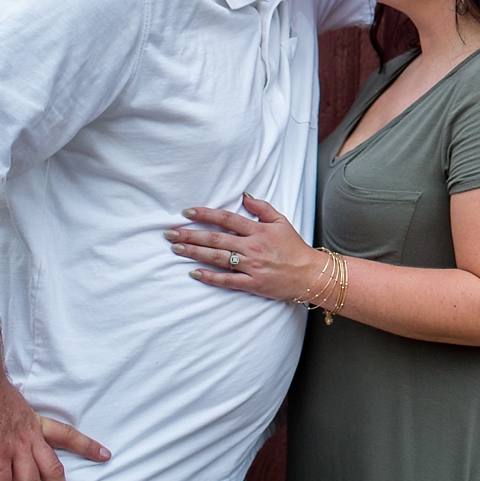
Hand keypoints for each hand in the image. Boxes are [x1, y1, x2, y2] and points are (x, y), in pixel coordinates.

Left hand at [170, 192, 321, 303]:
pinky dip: (210, 277)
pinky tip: (194, 273)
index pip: (227, 219)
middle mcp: (252, 246)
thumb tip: (244, 196)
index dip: (205, 214)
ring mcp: (252, 266)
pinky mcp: (253, 283)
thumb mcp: (281, 222)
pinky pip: (227, 280)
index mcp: (258, 230)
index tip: (187, 212)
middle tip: (170, 233)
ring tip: (176, 248)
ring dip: (195, 252)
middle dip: (190, 234)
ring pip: (217, 257)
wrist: (310, 273)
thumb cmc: (294, 247)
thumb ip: (262, 208)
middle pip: (216, 238)